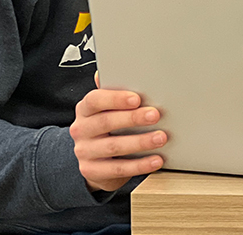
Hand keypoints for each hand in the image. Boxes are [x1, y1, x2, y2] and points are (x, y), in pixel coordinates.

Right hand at [70, 72, 166, 191]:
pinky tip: (156, 160)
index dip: (115, 98)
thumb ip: (114, 91)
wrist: (94, 159)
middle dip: (133, 119)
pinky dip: (139, 165)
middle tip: (155, 115)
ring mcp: (84, 152)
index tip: (136, 98)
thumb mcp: (107, 108)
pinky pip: (117, 170)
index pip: (95, 100)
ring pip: (113, 147)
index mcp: (85, 109)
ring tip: (161, 138)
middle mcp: (81, 129)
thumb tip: (113, 70)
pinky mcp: (91, 171)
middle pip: (106, 123)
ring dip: (140, 142)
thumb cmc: (108, 126)